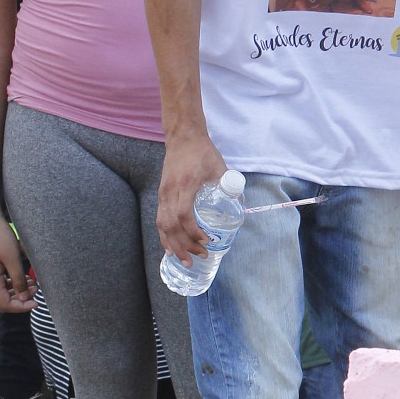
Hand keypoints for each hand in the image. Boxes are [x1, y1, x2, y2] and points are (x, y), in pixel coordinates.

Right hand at [0, 213, 35, 313]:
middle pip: (2, 301)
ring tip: (33, 283)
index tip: (36, 302)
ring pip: (2, 292)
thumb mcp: (13, 258)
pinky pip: (1, 282)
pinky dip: (13, 283)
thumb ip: (18, 280)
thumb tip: (24, 298)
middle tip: (36, 290)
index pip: (4, 305)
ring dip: (18, 291)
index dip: (21, 307)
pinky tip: (25, 276)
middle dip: (20, 300)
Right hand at [157, 129, 226, 261]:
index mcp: (186, 184)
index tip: (206, 240)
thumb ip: (229, 186)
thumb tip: (240, 206)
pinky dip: (164, 237)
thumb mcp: (219, 167)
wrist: (183, 138)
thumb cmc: (202, 152)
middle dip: (185, 245)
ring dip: (173, 245)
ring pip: (163, 225)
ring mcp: (163, 194)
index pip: (184, 213)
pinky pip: (159, 220)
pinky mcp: (161, 195)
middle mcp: (171, 191)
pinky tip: (171, 249)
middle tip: (200, 256)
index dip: (193, 231)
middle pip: (172, 225)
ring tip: (185, 260)